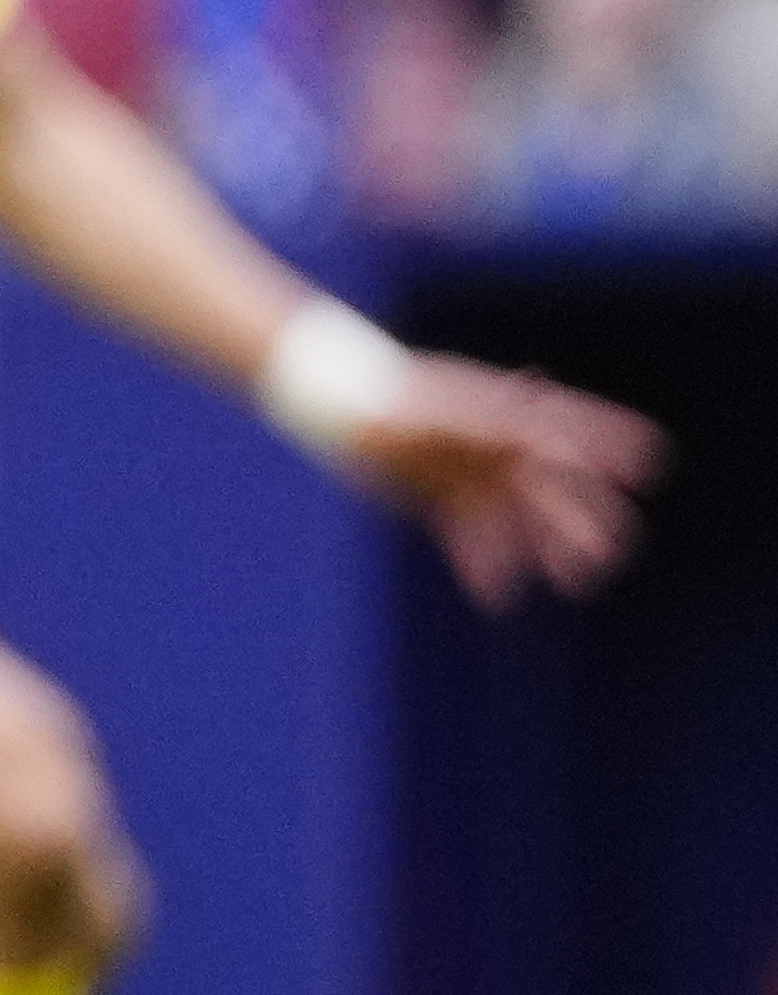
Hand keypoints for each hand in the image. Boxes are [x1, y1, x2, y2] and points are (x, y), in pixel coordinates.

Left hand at [347, 351, 663, 606]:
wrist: (341, 401)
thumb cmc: (396, 398)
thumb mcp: (449, 416)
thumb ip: (502, 436)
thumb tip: (553, 451)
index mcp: (510, 415)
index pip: (575, 431)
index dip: (616, 443)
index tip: (653, 466)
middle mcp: (497, 446)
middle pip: (554, 487)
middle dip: (585, 519)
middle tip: (611, 556)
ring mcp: (472, 472)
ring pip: (521, 518)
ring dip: (547, 549)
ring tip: (576, 585)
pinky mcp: (441, 496)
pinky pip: (472, 534)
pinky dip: (484, 563)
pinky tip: (495, 596)